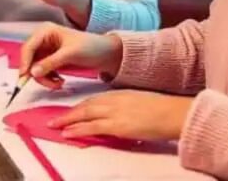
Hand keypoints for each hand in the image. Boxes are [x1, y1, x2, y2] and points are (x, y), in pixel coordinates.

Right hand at [19, 23, 122, 88]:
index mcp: (45, 30)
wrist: (106, 54)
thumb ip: (50, 63)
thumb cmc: (90, 47)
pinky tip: (60, 81)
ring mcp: (47, 50)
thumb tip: (32, 73)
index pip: (28, 47)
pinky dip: (49, 79)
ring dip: (44, 78)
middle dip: (37, 73)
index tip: (25, 76)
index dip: (25, 62)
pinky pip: (42, 72)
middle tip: (48, 84)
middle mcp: (43, 39)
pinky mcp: (51, 60)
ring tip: (58, 83)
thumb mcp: (70, 54)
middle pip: (29, 58)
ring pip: (35, 67)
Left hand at [49, 90, 192, 141]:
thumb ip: (125, 106)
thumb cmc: (163, 110)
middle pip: (85, 106)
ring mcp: (115, 112)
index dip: (79, 106)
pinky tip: (67, 133)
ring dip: (67, 120)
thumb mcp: (139, 102)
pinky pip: (92, 127)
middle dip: (67, 112)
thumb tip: (117, 116)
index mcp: (119, 94)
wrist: (175, 113)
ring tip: (54, 126)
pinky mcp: (118, 125)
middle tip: (52, 118)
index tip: (69, 111)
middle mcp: (114, 101)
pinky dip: (78, 129)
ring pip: (84, 115)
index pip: (93, 99)